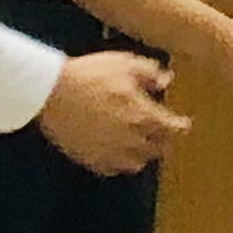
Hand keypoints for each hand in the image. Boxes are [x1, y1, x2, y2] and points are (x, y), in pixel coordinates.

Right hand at [36, 50, 189, 175]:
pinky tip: (115, 151)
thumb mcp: (124, 63)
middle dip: (162, 141)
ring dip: (142, 154)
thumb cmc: (89, 74)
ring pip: (136, 163)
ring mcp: (109, 152)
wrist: (49, 91)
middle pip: (158, 149)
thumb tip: (167, 81)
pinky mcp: (89, 159)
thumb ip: (150, 72)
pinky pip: (111, 169)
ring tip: (139, 144)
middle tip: (160, 133)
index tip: (183, 124)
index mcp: (142, 115)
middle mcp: (130, 138)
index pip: (172, 129)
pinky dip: (117, 163)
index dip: (180, 126)